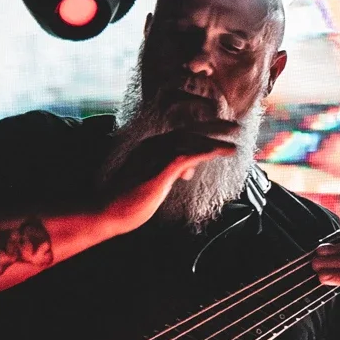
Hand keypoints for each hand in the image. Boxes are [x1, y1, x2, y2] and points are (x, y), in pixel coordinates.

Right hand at [100, 123, 240, 230]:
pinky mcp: (159, 170)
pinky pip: (188, 155)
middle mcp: (152, 147)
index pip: (180, 135)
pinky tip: (222, 152)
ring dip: (214, 140)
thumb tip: (186, 173)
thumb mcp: (152, 184)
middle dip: (213, 127)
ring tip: (233, 143)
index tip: (220, 132)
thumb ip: (168, 175)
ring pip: (190, 140)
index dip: (202, 132)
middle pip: (188, 131)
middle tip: (235, 126)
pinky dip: (207, 151)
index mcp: (149, 148)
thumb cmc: (124, 203)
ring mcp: (155, 156)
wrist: (105, 212)